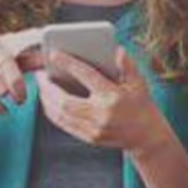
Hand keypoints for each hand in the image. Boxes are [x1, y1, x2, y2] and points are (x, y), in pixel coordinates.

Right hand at [0, 30, 44, 114]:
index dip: (34, 39)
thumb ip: (32, 61)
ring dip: (4, 92)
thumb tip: (54, 60)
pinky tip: (4, 111)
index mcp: (7, 42)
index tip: (45, 40)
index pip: (23, 38)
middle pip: (5, 62)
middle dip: (16, 81)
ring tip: (18, 102)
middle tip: (24, 98)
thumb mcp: (13, 62)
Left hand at [39, 49, 176, 155]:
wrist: (147, 137)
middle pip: (65, 101)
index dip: (68, 64)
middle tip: (40, 74)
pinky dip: (53, 112)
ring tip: (42, 87)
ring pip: (61, 114)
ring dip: (47, 100)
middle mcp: (102, 115)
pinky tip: (49, 101)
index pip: (86, 76)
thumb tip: (117, 50)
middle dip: (48, 87)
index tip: (53, 54)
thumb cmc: (141, 105)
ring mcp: (95, 129)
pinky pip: (64, 124)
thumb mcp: (139, 83)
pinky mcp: (90, 138)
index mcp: (113, 97)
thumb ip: (128, 65)